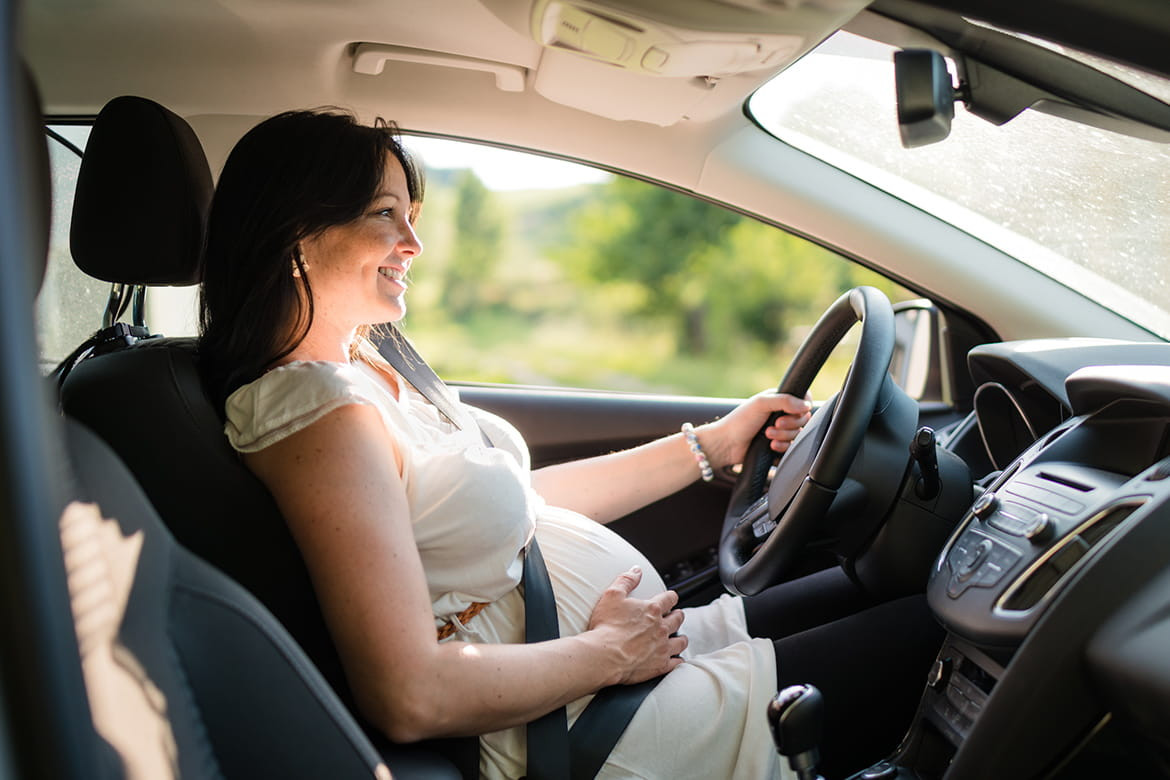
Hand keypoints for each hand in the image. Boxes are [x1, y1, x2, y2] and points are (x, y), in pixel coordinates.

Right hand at [587, 567, 687, 684]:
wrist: (604, 655)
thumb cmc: (606, 626)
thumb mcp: (612, 595)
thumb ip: (626, 580)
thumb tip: (636, 570)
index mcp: (652, 609)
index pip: (669, 598)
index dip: (671, 597)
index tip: (671, 598)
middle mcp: (662, 627)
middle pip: (678, 619)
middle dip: (677, 616)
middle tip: (675, 616)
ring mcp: (663, 647)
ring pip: (681, 641)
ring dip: (681, 638)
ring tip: (679, 638)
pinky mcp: (660, 665)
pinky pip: (677, 663)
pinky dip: (678, 660)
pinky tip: (676, 660)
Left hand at [698, 390, 811, 469]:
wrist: (726, 444)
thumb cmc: (739, 421)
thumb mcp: (761, 404)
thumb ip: (785, 400)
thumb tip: (805, 405)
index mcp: (778, 400)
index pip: (803, 400)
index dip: (802, 407)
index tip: (793, 411)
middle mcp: (781, 414)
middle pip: (803, 420)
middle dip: (790, 424)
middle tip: (775, 424)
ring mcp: (779, 431)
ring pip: (797, 435)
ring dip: (784, 436)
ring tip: (767, 435)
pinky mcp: (777, 446)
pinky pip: (791, 448)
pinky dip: (782, 447)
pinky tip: (771, 446)